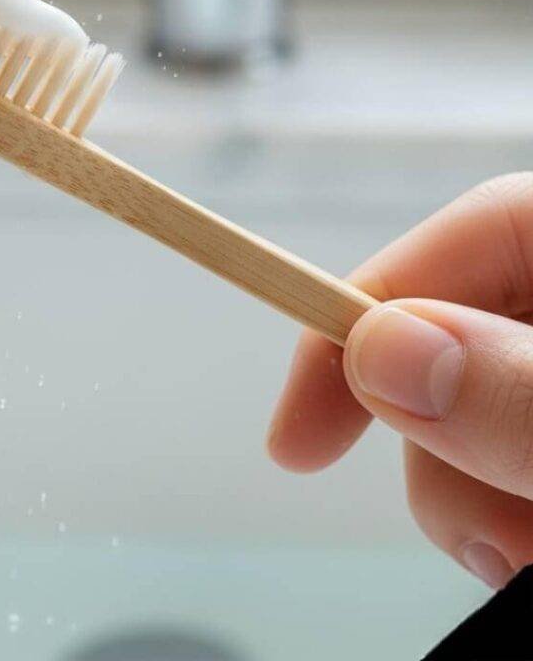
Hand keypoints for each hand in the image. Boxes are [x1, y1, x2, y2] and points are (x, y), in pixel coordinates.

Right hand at [268, 173, 532, 589]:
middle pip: (454, 343)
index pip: (453, 244)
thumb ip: (520, 391)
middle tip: (480, 543)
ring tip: (520, 561)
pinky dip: (503, 508)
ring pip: (474, 417)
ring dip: (474, 500)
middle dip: (434, 450)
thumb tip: (382, 353)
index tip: (295, 437)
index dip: (352, 323)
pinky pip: (507, 461)